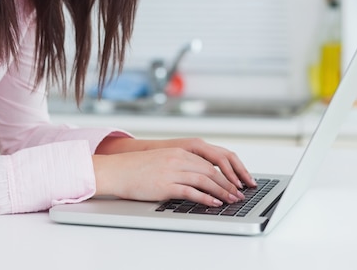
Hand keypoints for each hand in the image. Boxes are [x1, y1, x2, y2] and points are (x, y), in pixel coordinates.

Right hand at [93, 136, 255, 206]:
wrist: (117, 170)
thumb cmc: (137, 168)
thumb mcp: (163, 160)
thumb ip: (180, 165)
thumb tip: (198, 177)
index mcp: (179, 151)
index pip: (210, 162)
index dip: (225, 173)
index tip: (236, 182)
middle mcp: (179, 158)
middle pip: (211, 171)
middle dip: (228, 184)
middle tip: (239, 194)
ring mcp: (173, 171)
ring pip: (205, 180)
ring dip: (222, 192)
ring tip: (232, 200)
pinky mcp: (166, 184)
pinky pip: (191, 192)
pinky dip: (206, 198)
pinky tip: (214, 204)